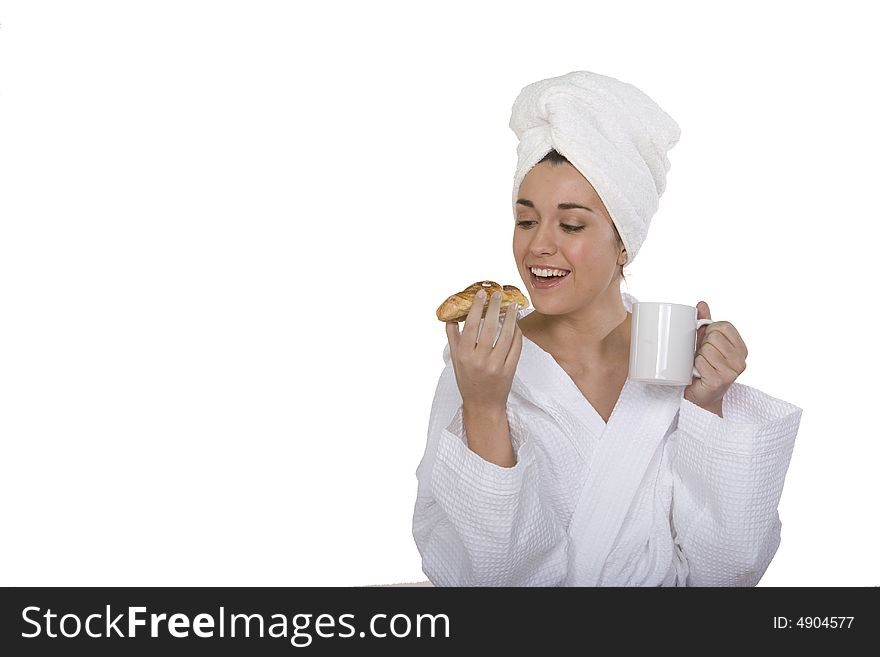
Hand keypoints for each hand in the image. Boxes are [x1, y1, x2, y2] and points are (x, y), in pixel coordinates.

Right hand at [445, 289, 522, 412]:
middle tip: (499, 294)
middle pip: (489, 327)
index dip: (477, 307)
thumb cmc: (467, 381)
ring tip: (512, 306)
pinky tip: (516, 325)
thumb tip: (451, 318)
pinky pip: (516, 347)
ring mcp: (496, 365)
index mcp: (464, 355)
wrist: (483, 405)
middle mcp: (479, 360)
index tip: (482, 294)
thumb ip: (453, 338)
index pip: (470, 325)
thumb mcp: (456, 361)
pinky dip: (517, 334)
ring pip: (506, 335)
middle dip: (495, 307)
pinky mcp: (509, 370)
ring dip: (511, 318)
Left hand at [684, 301, 747, 416]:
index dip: (709, 330)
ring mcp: (732, 372)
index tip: (707, 342)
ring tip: (700, 366)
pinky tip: (698, 373)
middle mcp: (741, 360)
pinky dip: (694, 366)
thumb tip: (702, 303)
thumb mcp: (706, 342)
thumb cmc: (704, 368)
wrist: (700, 396)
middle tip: (702, 357)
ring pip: (706, 349)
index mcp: (741, 348)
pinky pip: (700, 362)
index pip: (723, 325)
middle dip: (702, 345)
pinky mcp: (719, 381)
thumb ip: (705, 323)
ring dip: (697, 357)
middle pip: (713, 337)